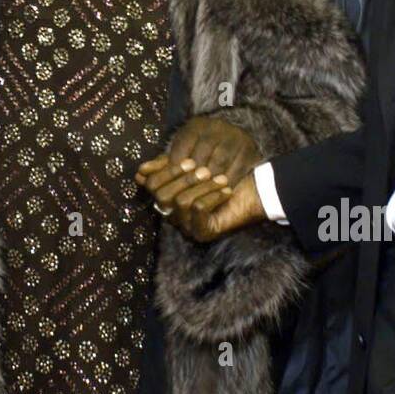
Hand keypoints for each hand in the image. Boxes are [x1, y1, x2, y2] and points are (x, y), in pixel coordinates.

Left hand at [135, 116, 260, 194]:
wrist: (240, 141)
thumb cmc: (202, 152)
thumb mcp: (182, 154)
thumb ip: (161, 166)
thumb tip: (139, 176)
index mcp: (196, 125)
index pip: (181, 148)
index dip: (175, 170)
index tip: (171, 187)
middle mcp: (215, 126)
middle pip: (200, 155)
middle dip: (192, 179)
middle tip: (185, 196)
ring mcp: (233, 136)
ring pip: (219, 161)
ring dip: (212, 182)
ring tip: (204, 197)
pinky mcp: (248, 147)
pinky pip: (238, 167)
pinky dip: (231, 181)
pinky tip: (224, 193)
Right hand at [136, 169, 266, 241]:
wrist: (254, 192)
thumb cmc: (223, 175)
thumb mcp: (193, 167)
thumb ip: (168, 166)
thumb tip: (140, 171)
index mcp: (167, 197)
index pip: (151, 185)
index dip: (166, 170)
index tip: (188, 160)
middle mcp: (173, 215)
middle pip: (161, 195)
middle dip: (183, 178)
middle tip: (204, 169)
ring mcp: (186, 226)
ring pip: (180, 202)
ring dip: (202, 187)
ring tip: (222, 179)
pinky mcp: (202, 233)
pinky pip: (197, 211)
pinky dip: (212, 197)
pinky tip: (226, 191)